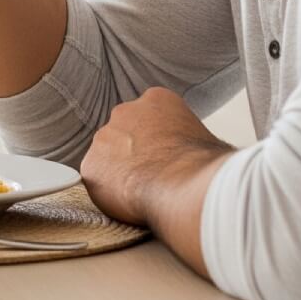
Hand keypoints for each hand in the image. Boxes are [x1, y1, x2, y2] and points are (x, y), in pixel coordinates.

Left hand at [81, 87, 232, 225]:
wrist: (184, 189)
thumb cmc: (204, 167)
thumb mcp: (210, 142)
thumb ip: (194, 140)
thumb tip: (201, 154)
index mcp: (157, 100)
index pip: (153, 117)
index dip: (162, 141)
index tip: (170, 158)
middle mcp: (125, 112)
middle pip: (127, 132)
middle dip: (136, 152)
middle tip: (154, 175)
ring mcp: (104, 137)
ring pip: (109, 155)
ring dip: (121, 170)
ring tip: (145, 190)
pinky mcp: (90, 165)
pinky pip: (98, 178)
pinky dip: (110, 190)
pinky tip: (130, 199)